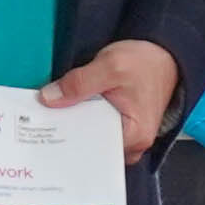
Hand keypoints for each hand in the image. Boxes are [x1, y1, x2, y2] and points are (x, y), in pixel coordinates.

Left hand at [40, 38, 182, 162]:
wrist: (164, 54)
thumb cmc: (145, 62)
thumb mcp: (111, 66)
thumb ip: (79, 84)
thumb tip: (48, 99)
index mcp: (134, 136)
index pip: (94, 149)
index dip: (68, 140)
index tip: (44, 133)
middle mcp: (133, 144)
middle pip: (92, 148)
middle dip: (68, 136)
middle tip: (40, 126)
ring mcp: (127, 137)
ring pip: (93, 140)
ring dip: (74, 128)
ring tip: (50, 120)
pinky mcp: (122, 127)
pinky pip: (97, 131)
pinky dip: (83, 122)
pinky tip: (67, 113)